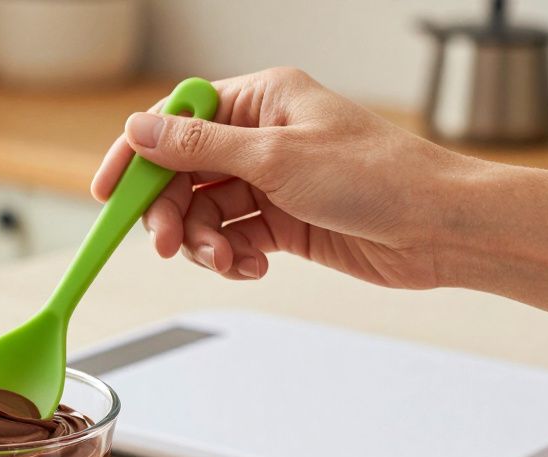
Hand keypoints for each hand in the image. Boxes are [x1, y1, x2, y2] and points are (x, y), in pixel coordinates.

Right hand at [92, 67, 473, 288]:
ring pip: (203, 213)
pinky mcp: (283, 221)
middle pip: (182, 173)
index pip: (175, 121)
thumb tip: (139, 130)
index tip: (107, 193)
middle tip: (167, 245)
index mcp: (261, 100)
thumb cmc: (378, 177)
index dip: (136, 156)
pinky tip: (254, 266)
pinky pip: (232, 238)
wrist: (440, 228)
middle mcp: (261, 136)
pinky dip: (233, 257)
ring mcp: (270, 180)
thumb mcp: (276, 158)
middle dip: (170, 212)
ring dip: (204, 243)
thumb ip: (199, 146)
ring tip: (227, 261)